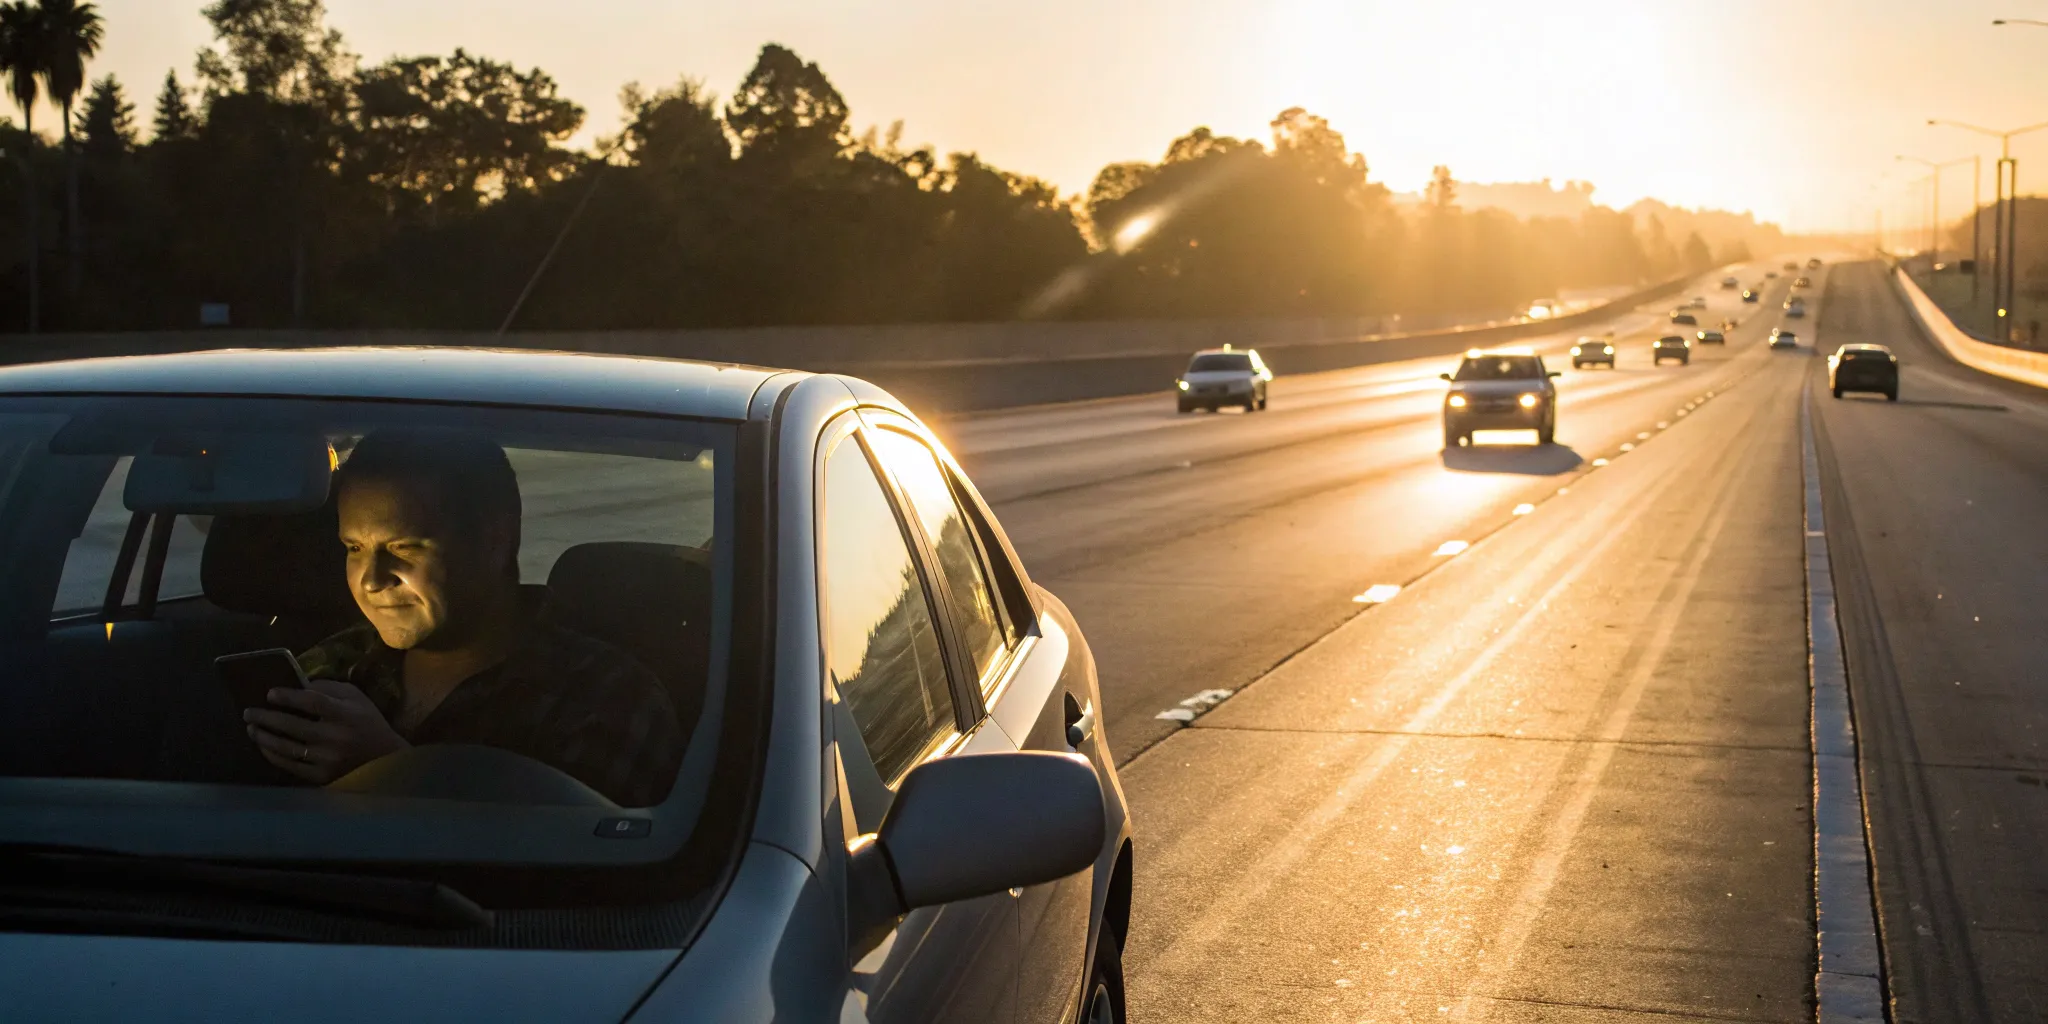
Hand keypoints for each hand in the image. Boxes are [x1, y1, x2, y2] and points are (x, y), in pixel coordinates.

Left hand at [244, 679, 410, 783]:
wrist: (384, 758)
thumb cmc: (368, 722)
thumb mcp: (356, 698)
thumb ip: (328, 689)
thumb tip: (296, 685)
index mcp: (345, 714)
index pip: (312, 702)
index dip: (288, 697)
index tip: (269, 693)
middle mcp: (334, 737)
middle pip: (292, 725)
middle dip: (265, 717)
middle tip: (248, 712)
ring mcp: (326, 759)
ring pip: (286, 747)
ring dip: (263, 737)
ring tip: (251, 728)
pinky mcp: (320, 776)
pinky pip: (289, 765)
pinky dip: (272, 755)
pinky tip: (263, 745)